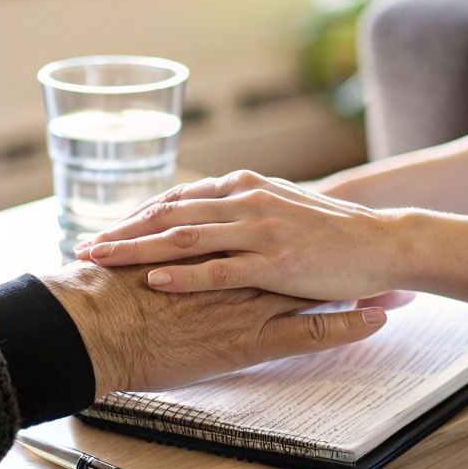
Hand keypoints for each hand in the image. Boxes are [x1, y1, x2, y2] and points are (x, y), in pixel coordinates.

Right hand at [35, 260, 387, 395]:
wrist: (97, 327)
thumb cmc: (104, 300)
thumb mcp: (132, 270)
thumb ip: (152, 260)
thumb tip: (149, 257)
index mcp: (210, 253)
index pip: (263, 237)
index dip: (297, 234)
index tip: (329, 233)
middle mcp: (236, 270)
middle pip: (298, 256)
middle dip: (339, 255)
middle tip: (380, 252)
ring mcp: (246, 303)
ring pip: (313, 290)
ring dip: (356, 287)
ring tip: (397, 286)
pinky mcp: (249, 340)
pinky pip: (308, 334)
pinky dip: (345, 326)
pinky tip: (376, 322)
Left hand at [73, 170, 412, 303]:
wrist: (382, 242)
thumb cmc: (330, 232)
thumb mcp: (280, 207)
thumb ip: (241, 209)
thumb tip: (205, 216)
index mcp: (243, 187)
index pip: (177, 199)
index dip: (138, 216)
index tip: (106, 231)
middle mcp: (245, 201)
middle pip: (170, 215)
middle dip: (124, 231)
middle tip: (85, 247)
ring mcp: (260, 229)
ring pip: (185, 238)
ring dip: (139, 250)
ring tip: (104, 260)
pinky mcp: (276, 260)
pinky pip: (220, 268)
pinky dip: (184, 275)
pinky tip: (154, 281)